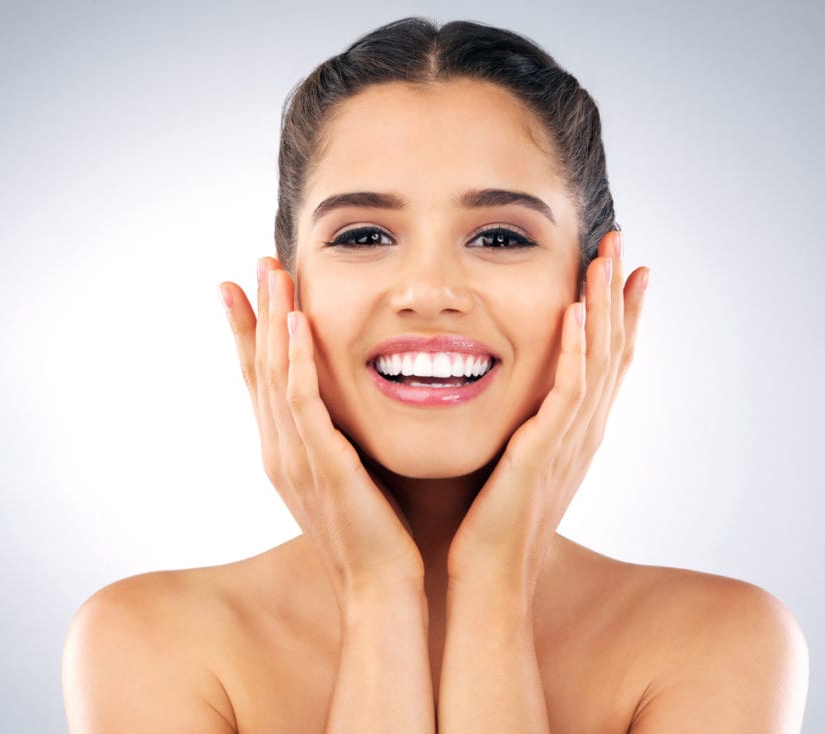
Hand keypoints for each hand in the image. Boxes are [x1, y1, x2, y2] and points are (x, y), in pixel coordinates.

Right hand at [219, 257, 424, 600]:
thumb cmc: (375, 535)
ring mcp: (295, 458)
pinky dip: (298, 360)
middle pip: (260, 367)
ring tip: (273, 274)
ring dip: (273, 321)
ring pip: (275, 375)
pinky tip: (300, 322)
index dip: (248, 333)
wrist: (380, 588)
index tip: (242, 289)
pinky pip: (303, 403)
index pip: (260, 379)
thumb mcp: (349, 476)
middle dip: (257, 312)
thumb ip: (339, 439)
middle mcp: (280, 450)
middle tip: (256, 265)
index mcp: (285, 451)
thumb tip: (349, 407)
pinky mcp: (322, 465)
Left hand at [448, 231, 648, 593]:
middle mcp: (581, 431)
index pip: (604, 360)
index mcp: (574, 431)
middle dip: (617, 293)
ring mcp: (568, 441)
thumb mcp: (515, 463)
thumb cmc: (492, 523)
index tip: (623, 268)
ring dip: (603, 306)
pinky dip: (574, 351)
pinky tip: (574, 313)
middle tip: (621, 242)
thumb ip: (523, 427)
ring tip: (605, 258)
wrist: (489, 575)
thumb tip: (514, 401)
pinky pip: (566, 393)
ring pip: (596, 361)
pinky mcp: (544, 452)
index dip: (618, 314)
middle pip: (611, 349)